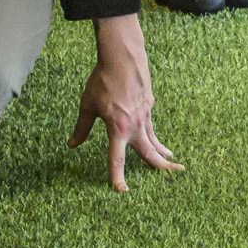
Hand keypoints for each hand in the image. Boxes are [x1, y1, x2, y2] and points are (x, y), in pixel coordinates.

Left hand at [68, 12, 182, 191]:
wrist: (122, 57)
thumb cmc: (103, 80)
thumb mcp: (88, 105)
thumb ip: (82, 128)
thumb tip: (72, 144)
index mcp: (117, 129)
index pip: (116, 159)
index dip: (117, 176)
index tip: (121, 190)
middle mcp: (134, 125)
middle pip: (149, 152)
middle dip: (162, 166)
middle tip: (175, 172)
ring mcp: (144, 114)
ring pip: (154, 139)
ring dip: (162, 152)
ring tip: (171, 160)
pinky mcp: (148, 104)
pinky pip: (151, 125)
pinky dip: (155, 134)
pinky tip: (154, 135)